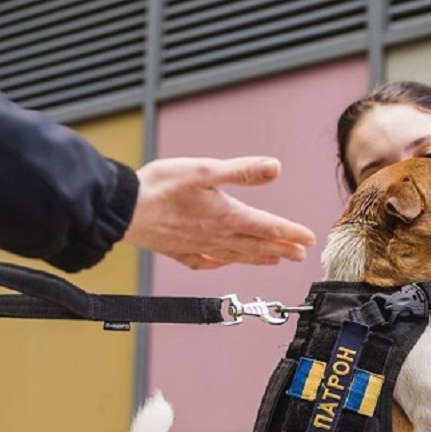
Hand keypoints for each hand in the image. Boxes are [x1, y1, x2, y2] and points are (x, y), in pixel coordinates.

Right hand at [123, 156, 316, 268]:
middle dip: (281, 249)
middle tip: (300, 254)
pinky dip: (220, 263)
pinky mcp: (177, 251)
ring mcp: (197, 246)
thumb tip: (275, 168)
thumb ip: (242, 171)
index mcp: (227, 216)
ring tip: (274, 261)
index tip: (309, 239)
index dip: (291, 232)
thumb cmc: (160, 187)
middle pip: (257, 245)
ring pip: (236, 255)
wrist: (122, 209)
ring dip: (259, 258)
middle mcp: (216, 236)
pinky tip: (222, 263)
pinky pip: (205, 262)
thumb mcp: (206, 170)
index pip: (268, 226)